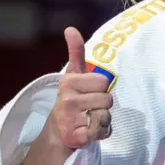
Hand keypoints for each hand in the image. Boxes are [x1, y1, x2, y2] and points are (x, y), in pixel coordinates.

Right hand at [44, 27, 113, 148]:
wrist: (57, 132)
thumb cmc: (72, 99)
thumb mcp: (73, 75)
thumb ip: (75, 52)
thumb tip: (70, 28)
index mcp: (69, 82)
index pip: (103, 81)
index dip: (100, 88)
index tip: (88, 92)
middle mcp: (67, 99)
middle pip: (107, 99)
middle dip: (103, 104)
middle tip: (90, 107)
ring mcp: (70, 119)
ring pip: (106, 115)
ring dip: (102, 119)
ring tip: (89, 119)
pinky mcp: (75, 136)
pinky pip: (101, 131)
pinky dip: (100, 133)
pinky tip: (90, 131)